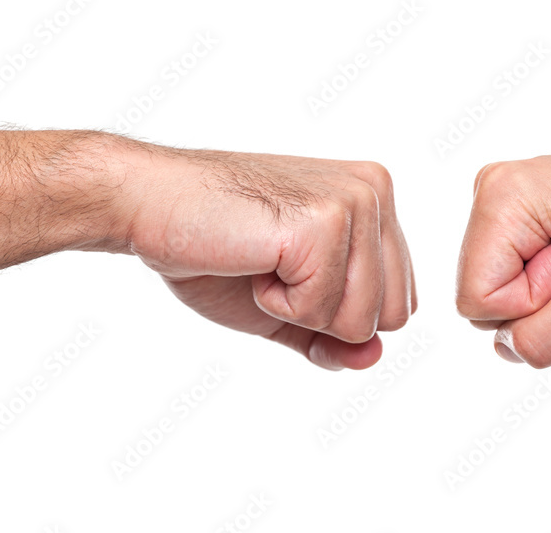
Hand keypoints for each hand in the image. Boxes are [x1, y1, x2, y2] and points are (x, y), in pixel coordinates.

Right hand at [123, 146, 416, 370]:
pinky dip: (277, 305)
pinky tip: (252, 261)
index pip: (400, 301)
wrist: (150, 207)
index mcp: (377, 200)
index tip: (290, 274)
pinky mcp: (325, 222)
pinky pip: (322, 312)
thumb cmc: (216, 250)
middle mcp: (376, 192)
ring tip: (264, 263)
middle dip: (328, 318)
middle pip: (393, 315)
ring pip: (363, 320)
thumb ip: (336, 336)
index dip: (340, 315)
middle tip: (276, 271)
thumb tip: (373, 358)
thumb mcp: (289, 307)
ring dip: (300, 312)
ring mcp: (355, 202)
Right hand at [456, 139, 550, 367]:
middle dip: (541, 298)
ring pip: (503, 287)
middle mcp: (494, 188)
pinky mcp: (530, 209)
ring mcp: (511, 197)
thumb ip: (540, 340)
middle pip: (483, 292)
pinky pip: (521, 272)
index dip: (531, 307)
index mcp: (499, 196)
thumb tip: (508, 349)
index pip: (475, 301)